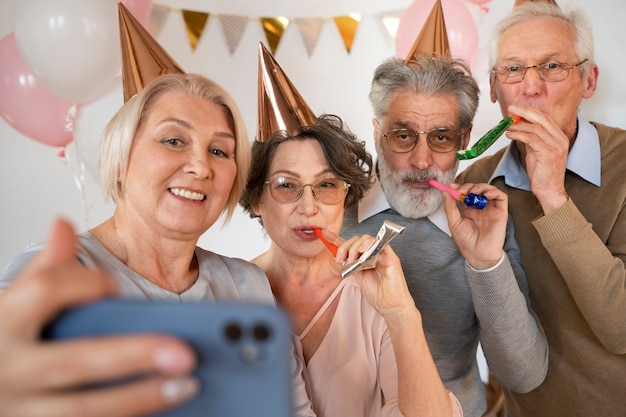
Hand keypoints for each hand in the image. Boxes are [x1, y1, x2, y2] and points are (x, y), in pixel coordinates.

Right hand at [0, 218, 197, 416]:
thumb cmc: (4, 342)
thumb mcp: (14, 304)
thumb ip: (45, 269)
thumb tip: (63, 224)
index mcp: (2, 323)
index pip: (43, 291)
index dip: (84, 283)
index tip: (115, 286)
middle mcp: (8, 369)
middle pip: (76, 360)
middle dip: (134, 355)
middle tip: (186, 353)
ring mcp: (20, 409)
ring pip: (84, 409)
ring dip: (140, 396)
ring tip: (186, 383)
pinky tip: (161, 406)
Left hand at [335, 232, 415, 319]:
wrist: (390, 306)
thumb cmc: (378, 294)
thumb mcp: (357, 277)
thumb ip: (349, 265)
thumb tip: (337, 256)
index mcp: (364, 258)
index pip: (350, 245)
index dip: (337, 239)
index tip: (325, 235)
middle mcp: (373, 254)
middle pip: (357, 240)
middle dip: (345, 246)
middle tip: (341, 258)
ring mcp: (382, 254)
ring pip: (367, 239)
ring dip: (356, 246)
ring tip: (352, 258)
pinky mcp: (390, 256)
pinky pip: (380, 243)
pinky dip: (370, 244)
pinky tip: (363, 251)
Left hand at [441, 183, 507, 268]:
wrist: (478, 254)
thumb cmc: (466, 242)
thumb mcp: (454, 222)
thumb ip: (450, 207)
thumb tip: (445, 191)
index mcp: (468, 210)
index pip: (464, 193)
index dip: (458, 187)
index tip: (450, 186)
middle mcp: (480, 207)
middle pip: (476, 189)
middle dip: (468, 186)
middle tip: (461, 190)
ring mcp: (490, 209)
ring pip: (488, 190)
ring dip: (480, 186)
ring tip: (473, 192)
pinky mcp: (501, 212)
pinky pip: (501, 197)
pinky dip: (494, 191)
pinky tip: (486, 195)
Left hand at [506, 105, 569, 212]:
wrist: (550, 190)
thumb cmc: (542, 173)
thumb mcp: (536, 151)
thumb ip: (530, 139)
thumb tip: (517, 127)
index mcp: (559, 137)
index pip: (545, 118)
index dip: (530, 111)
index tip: (516, 108)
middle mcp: (561, 139)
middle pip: (542, 118)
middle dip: (524, 112)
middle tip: (511, 109)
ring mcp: (556, 146)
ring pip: (535, 128)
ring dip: (518, 126)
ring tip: (507, 127)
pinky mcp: (549, 154)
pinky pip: (532, 139)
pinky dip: (519, 134)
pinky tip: (510, 135)